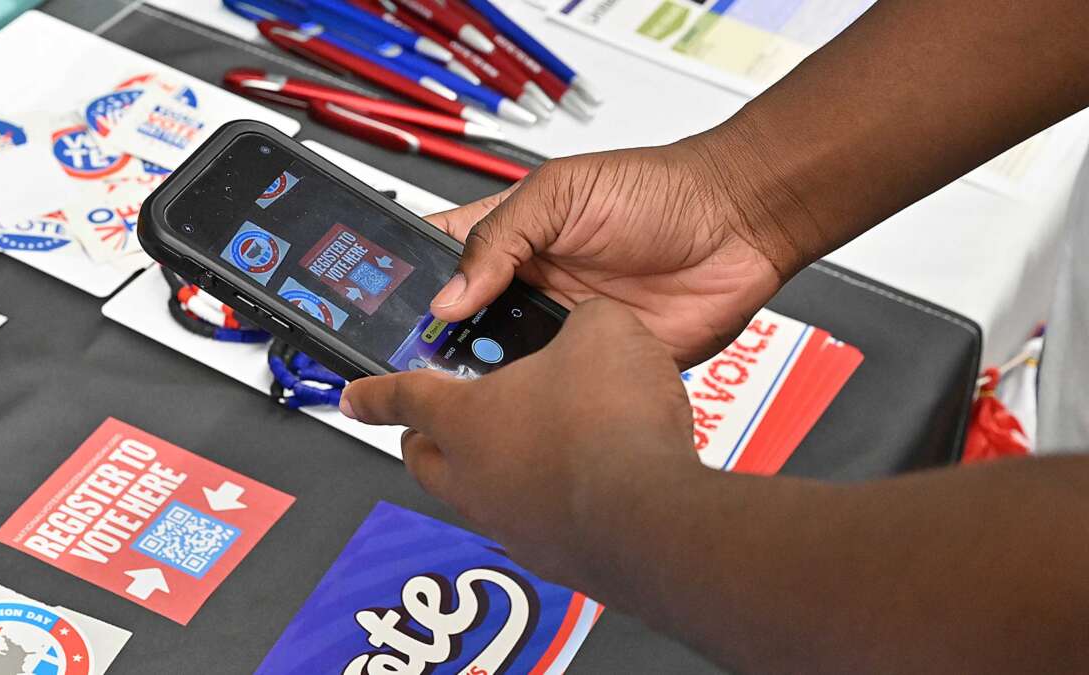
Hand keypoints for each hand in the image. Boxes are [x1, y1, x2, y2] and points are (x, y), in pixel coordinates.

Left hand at [339, 299, 704, 593]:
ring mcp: (512, 526)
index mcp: (467, 419)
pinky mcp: (557, 559)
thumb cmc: (613, 423)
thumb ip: (580, 320)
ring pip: (475, 497)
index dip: (375, 393)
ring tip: (521, 446)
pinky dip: (539, 501)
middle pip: (426, 460)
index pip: (404, 398)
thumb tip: (590, 325)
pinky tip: (576, 483)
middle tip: (430, 425)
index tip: (353, 399)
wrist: (657, 518)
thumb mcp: (601, 330)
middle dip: (422, 439)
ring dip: (486, 470)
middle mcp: (475, 478)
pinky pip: (529, 524)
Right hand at [424, 129, 808, 366]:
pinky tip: (516, 403)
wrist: (737, 224)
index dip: (406, 281)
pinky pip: (552, 389)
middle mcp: (530, 284)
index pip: (439, 258)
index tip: (376, 307)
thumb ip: (500, 236)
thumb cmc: (658, 191)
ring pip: (500, 364)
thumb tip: (449, 294)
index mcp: (512, 235)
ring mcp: (560, 327)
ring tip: (454, 386)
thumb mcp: (563, 193)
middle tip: (410, 360)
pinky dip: (532, 399)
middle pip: (461, 322)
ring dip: (480, 374)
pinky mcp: (595, 363)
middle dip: (433, 341)